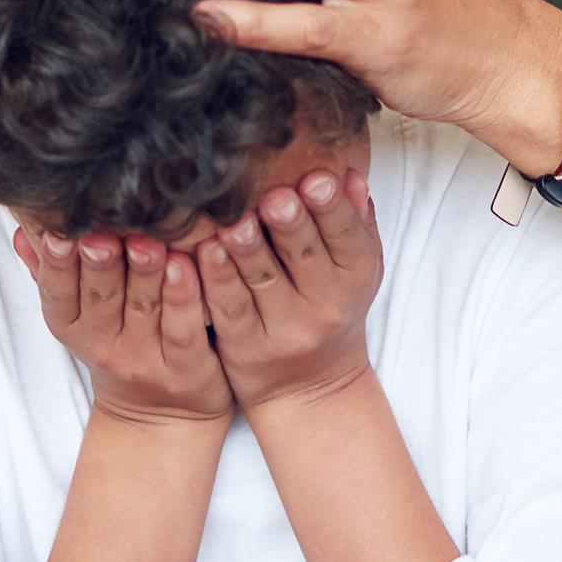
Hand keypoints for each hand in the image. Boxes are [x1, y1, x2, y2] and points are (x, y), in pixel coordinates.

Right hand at [13, 229, 231, 428]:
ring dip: (144, 274)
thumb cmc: (116, 348)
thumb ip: (50, 274)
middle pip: (102, 298)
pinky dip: (185, 298)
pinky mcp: (187, 370)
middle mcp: (106, 346)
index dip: (56, 265)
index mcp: (74, 327)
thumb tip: (23, 232)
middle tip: (100, 235)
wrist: (158, 418)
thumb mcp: (76, 318)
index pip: (58, 294)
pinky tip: (186, 266)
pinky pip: (184, 331)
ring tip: (146, 242)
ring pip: (144, 309)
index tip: (57, 233)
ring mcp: (147, 360)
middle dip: (100, 265)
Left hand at [191, 165, 382, 413]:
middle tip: (275, 196)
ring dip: (247, 248)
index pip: (347, 237)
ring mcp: (283, 328)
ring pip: (262, 280)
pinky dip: (217, 278)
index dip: (331, 209)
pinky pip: (229, 307)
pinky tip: (206, 250)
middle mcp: (324, 305)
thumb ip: (354, 223)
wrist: (312, 386)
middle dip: (290, 225)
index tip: (316, 178)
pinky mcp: (244, 345)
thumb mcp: (355, 270)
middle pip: (304, 256)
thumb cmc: (331, 308)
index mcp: (355, 276)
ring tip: (236, 219)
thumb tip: (349, 175)